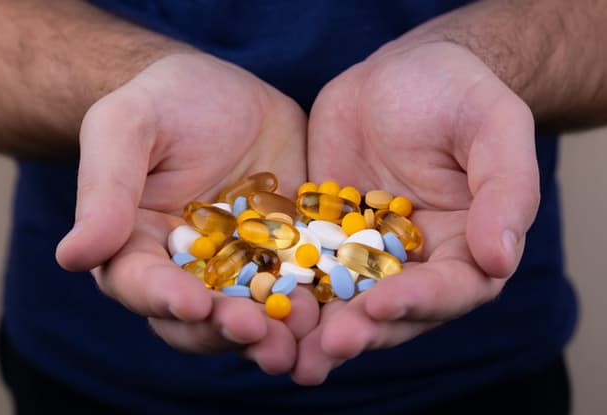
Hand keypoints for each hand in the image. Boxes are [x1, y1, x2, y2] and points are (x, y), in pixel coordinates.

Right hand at [55, 52, 317, 373]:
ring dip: (279, 332)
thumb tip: (72, 256)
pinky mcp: (288, 250)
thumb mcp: (125, 127)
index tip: (191, 305)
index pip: (145, 285)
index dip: (165, 300)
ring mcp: (244, 265)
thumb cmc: (162, 102)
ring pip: (257, 310)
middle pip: (204, 316)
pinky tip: (338, 305)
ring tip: (303, 339)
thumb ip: (104, 189)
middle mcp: (192, 270)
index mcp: (141, 249)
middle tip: (258, 335)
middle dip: (229, 329)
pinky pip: (303, 280)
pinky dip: (320, 298)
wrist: (222, 91)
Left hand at [293, 41, 539, 383]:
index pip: (450, 288)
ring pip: (345, 299)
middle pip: (394, 309)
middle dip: (364, 329)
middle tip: (331, 345)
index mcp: (464, 245)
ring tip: (293, 353)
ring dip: (321, 328)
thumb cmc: (456, 92)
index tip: (384, 305)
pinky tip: (261, 306)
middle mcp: (415, 261)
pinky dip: (287, 288)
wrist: (399, 74)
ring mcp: (365, 251)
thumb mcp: (493, 126)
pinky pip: (306, 266)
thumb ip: (506, 188)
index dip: (421, 301)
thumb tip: (501, 258)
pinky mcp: (324, 236)